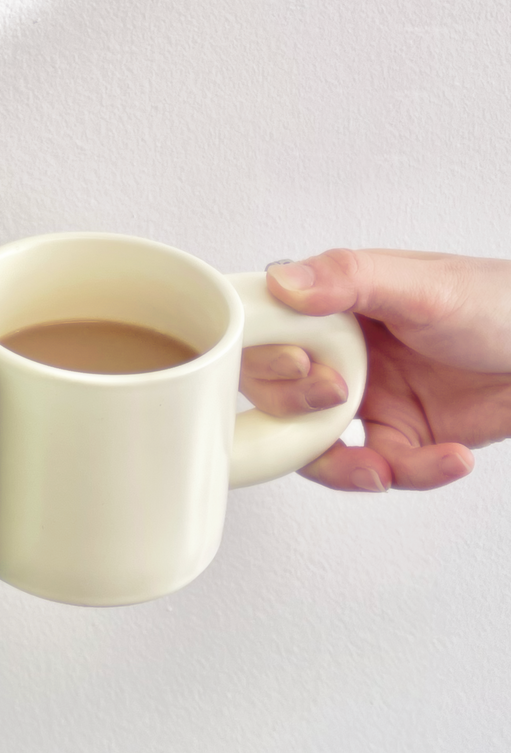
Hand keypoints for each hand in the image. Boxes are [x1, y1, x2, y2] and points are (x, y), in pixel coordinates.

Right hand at [239, 249, 510, 490]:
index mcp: (333, 308)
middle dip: (298, 410)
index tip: (298, 363)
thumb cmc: (502, 303)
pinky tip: (451, 457)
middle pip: (276, 398)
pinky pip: (381, 469)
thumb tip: (283, 283)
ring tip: (382, 469)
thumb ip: (350, 278)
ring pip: (316, 448)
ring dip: (343, 467)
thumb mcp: (424, 284)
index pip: (265, 336)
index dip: (266, 358)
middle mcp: (341, 355)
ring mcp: (368, 399)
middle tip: (338, 397)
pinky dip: (413, 474)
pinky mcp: (400, 439)